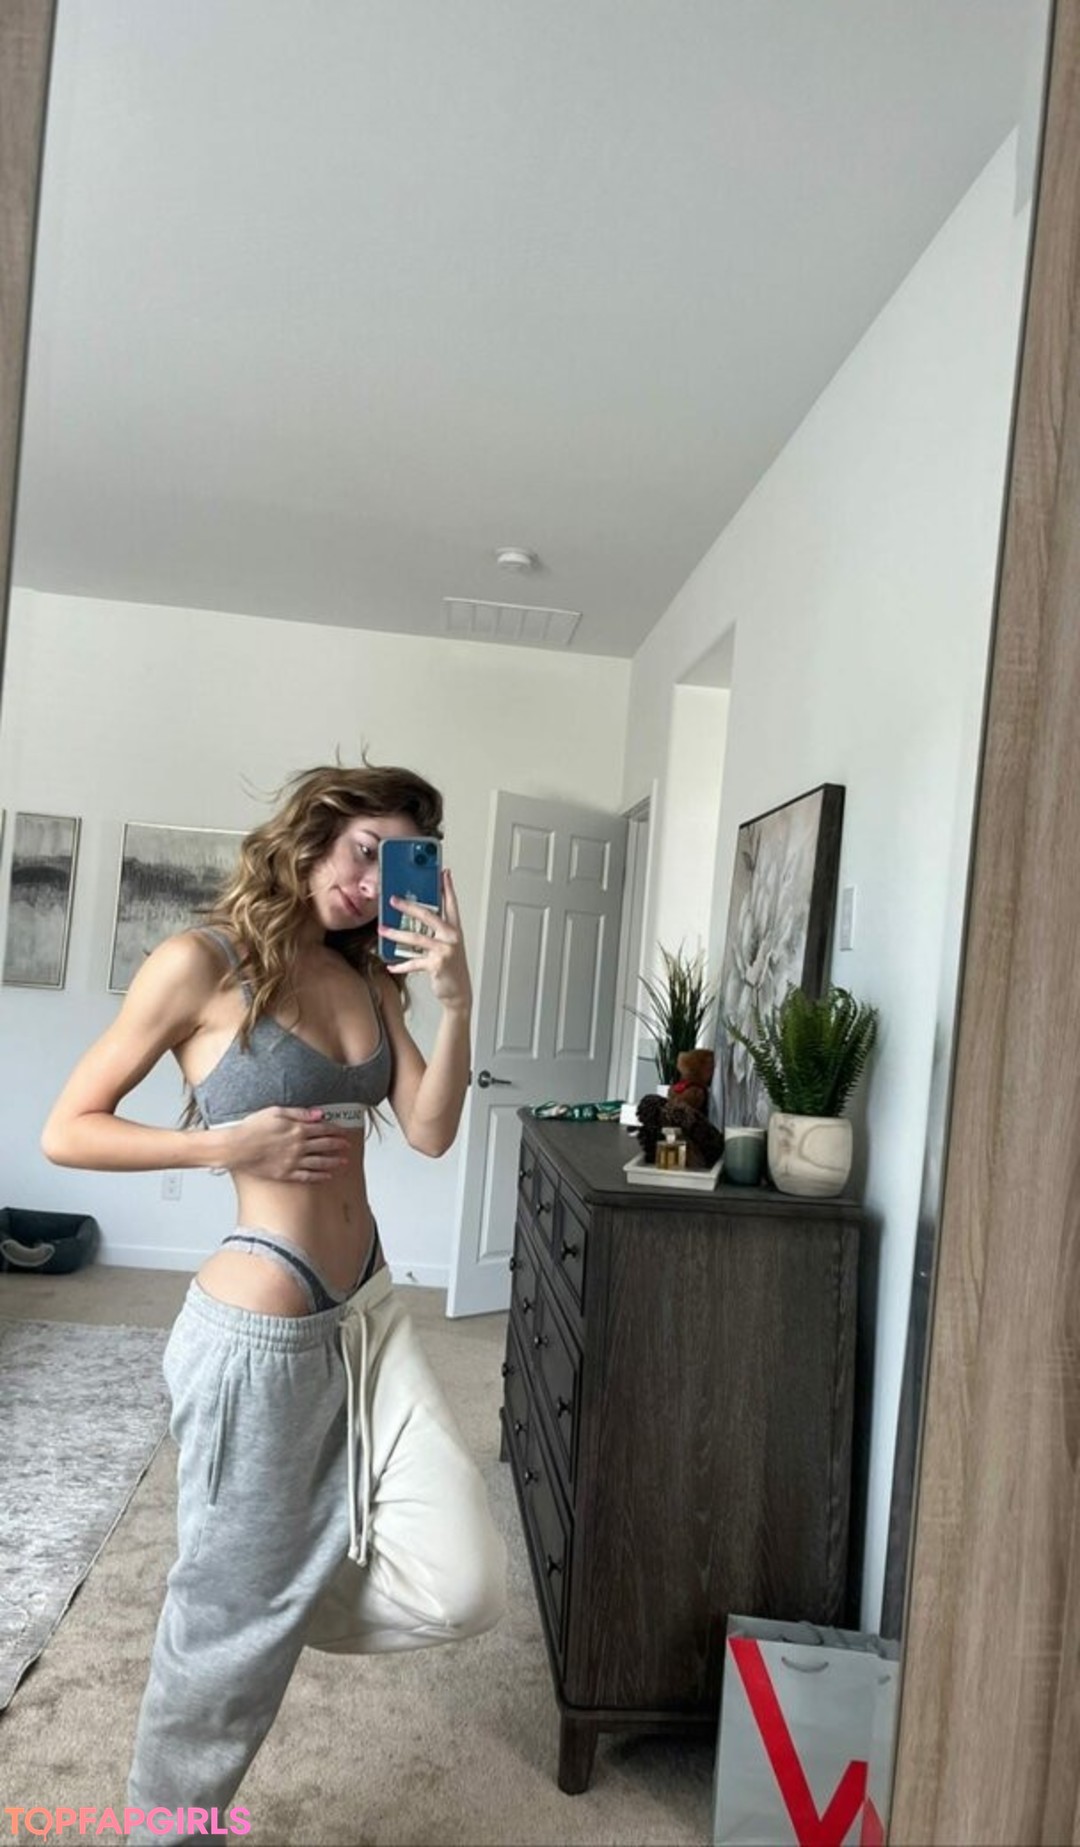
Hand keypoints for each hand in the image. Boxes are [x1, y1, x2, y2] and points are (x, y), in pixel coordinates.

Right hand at [219, 1107, 351, 1182]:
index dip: (335, 1131)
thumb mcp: (276, 1112)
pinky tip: (327, 1176)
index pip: (323, 1129)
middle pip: (324, 1145)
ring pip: (320, 1162)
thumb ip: (299, 1113)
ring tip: (343, 1162)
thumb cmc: (252, 1128)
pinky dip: (319, 1176)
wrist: (236, 1147)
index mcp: (297, 1129)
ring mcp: (293, 1161)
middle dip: (338, 1145)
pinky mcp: (286, 1174)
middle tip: (348, 1146)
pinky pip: (307, 1176)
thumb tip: (319, 1114)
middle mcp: (298, 1146)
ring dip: (334, 1162)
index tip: (343, 1132)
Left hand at [378, 869, 472, 1013]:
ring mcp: (445, 950)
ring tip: (382, 930)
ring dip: (396, 934)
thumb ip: (435, 931)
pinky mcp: (437, 964)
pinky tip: (391, 964)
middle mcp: (451, 937)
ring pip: (416, 938)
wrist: (459, 991)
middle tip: (393, 899)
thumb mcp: (446, 945)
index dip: (447, 887)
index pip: (451, 903)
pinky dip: (401, 964)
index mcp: (454, 929)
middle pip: (429, 916)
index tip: (443, 872)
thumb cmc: (451, 966)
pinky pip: (414, 962)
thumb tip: (416, 917)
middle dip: (409, 906)